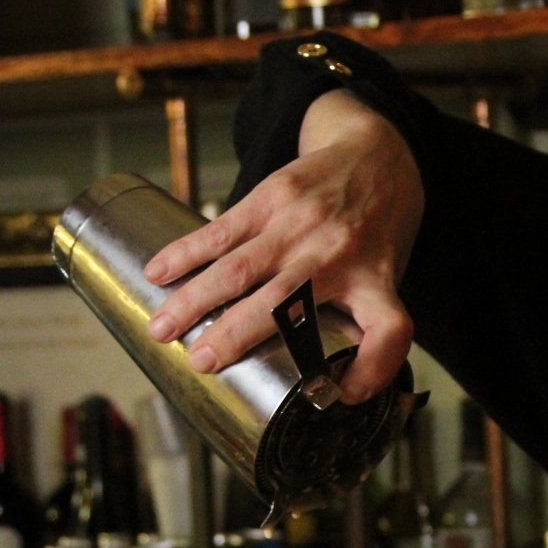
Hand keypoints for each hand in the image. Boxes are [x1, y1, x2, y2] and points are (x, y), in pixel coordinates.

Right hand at [142, 89, 424, 403]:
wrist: (374, 154)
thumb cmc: (376, 231)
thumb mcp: (386, 276)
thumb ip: (362, 324)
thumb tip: (332, 385)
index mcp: (375, 280)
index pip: (389, 328)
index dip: (373, 368)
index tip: (345, 393)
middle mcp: (337, 254)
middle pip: (285, 302)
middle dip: (238, 335)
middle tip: (201, 363)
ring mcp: (301, 224)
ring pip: (240, 268)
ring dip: (196, 300)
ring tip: (161, 330)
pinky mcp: (273, 197)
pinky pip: (223, 229)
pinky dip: (187, 252)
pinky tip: (158, 272)